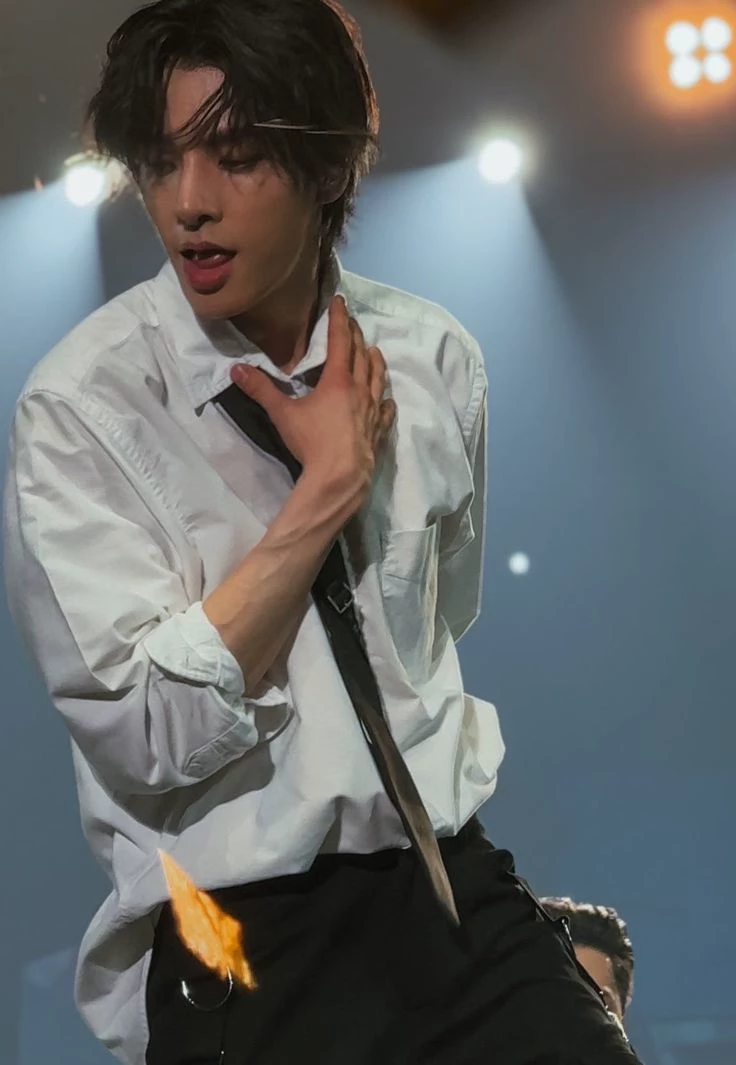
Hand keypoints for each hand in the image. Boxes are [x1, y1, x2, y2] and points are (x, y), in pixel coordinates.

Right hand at [231, 296, 395, 513]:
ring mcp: (373, 411)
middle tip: (353, 322)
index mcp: (338, 381)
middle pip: (361, 356)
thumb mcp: (282, 414)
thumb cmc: (312, 442)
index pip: (340, 341)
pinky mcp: (378, 431)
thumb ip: (260, 390)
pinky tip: (388, 400)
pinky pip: (386, 412)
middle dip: (356, 336)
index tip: (340, 302)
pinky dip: (386, 402)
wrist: (340, 476)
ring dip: (375, 363)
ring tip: (374, 351)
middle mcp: (360, 391)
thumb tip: (235, 369)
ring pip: (378, 379)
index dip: (339, 320)